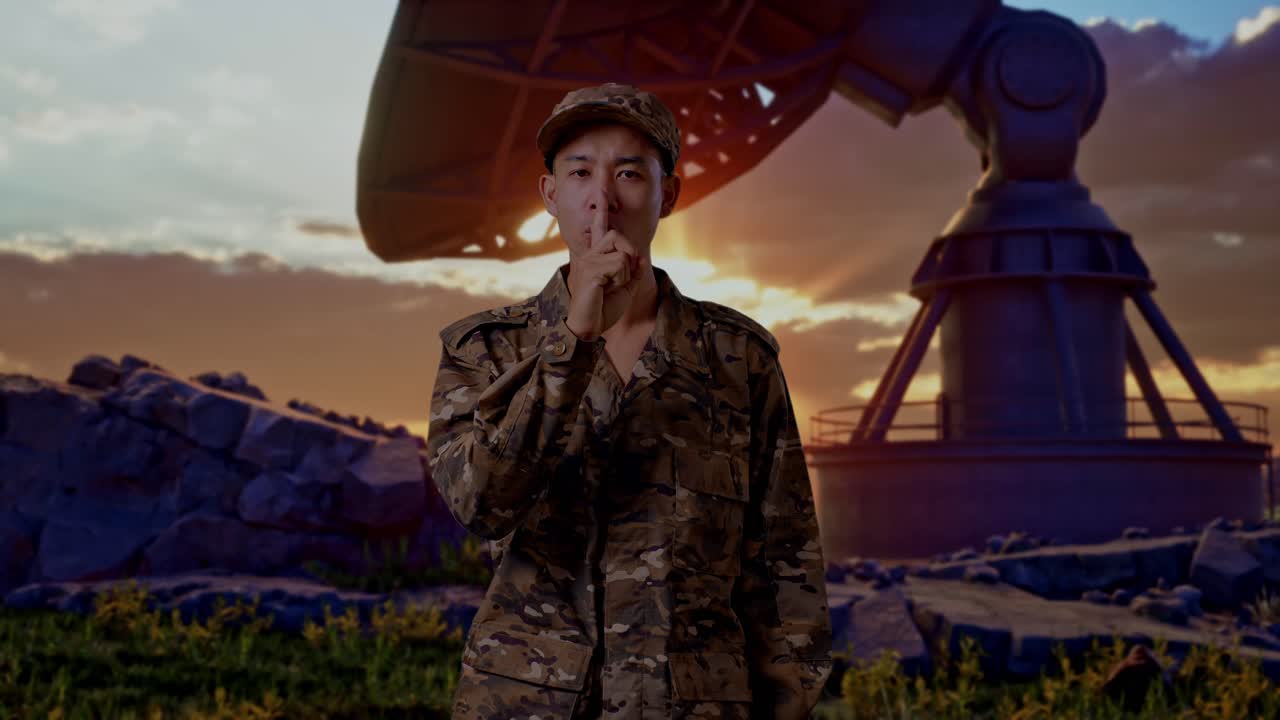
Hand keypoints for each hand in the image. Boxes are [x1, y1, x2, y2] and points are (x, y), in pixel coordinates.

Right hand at [565, 190, 643, 340]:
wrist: (589, 327)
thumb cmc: (603, 309)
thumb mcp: (625, 289)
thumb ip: (634, 272)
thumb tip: (639, 257)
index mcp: (598, 257)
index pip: (601, 228)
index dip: (601, 209)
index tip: (602, 189)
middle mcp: (591, 255)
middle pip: (617, 235)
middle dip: (629, 254)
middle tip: (622, 277)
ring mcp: (589, 260)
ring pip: (622, 253)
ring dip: (625, 273)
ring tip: (612, 287)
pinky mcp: (591, 269)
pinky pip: (620, 265)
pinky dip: (621, 280)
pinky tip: (607, 290)